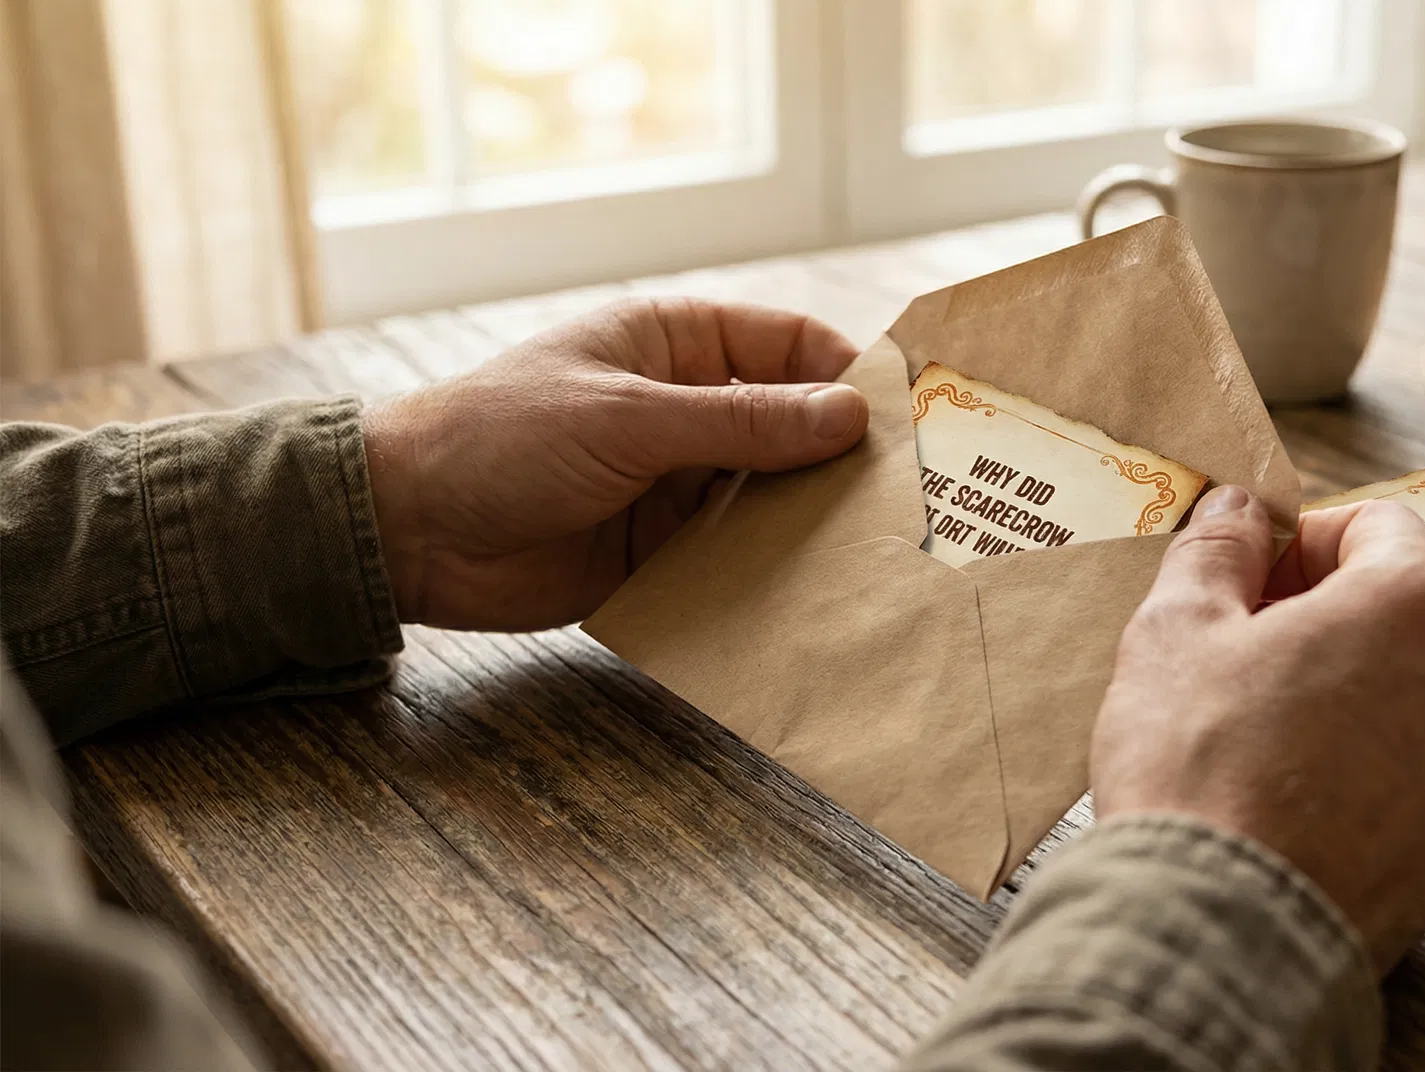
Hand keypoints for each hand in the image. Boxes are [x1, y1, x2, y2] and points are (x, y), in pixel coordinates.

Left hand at [363, 298, 868, 629]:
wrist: (405, 531)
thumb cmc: (501, 437)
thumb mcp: (628, 418)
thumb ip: (741, 423)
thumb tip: (847, 416)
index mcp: (675, 344)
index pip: (788, 346)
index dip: (848, 374)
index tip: (910, 416)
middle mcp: (685, 410)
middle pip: (792, 427)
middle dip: (843, 460)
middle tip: (914, 497)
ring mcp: (675, 483)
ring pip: (771, 498)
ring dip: (812, 522)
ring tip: (878, 552)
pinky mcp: (663, 552)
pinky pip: (736, 557)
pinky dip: (772, 572)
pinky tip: (815, 593)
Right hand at [1091, 487, 1424, 972]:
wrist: (1225, 931)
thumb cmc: (1200, 767)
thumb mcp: (1177, 628)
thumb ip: (1216, 549)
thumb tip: (1238, 509)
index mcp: (1418, 605)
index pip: (1378, 525)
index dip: (1301, 541)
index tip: (1246, 578)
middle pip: (1402, 616)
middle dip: (1323, 620)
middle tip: (1236, 657)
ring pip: (1411, 702)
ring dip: (1345, 698)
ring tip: (1255, 739)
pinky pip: (1413, 783)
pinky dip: (1363, 776)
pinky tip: (1286, 803)